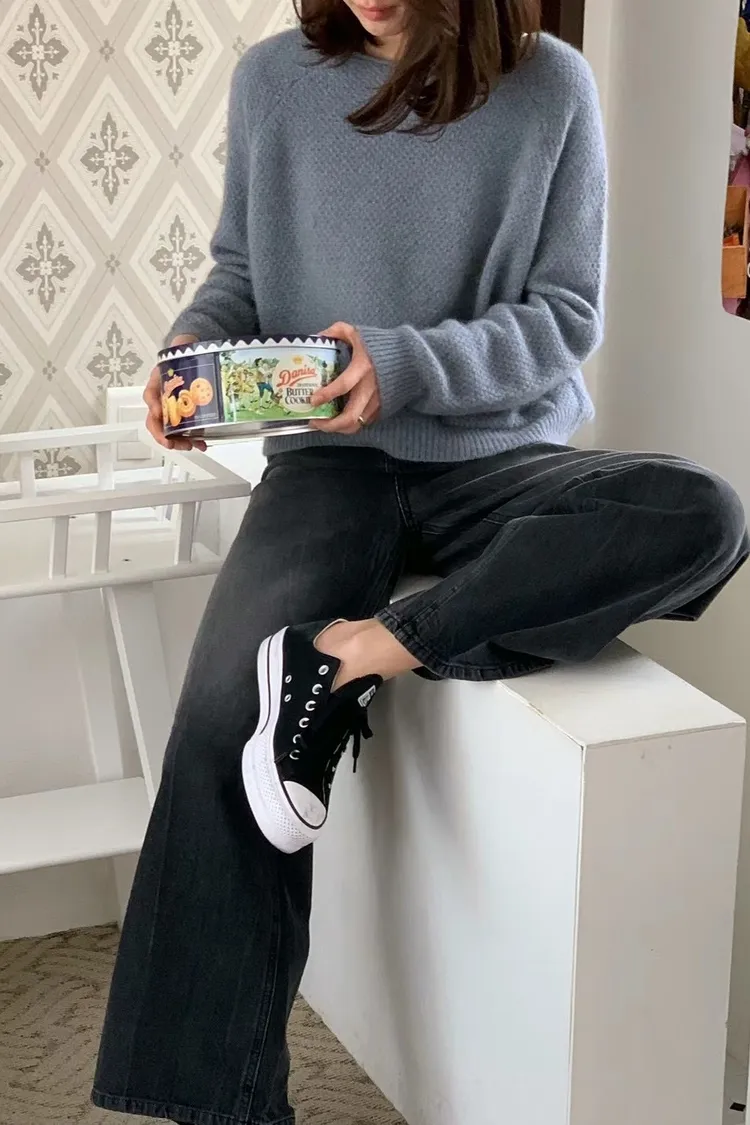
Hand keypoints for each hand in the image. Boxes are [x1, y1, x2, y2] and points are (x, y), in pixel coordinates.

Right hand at [144, 334, 206, 450]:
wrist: (195, 355)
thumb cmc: (182, 354)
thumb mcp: (176, 350)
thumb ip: (177, 349)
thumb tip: (181, 344)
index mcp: (157, 387)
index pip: (150, 402)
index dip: (154, 414)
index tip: (162, 420)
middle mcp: (162, 401)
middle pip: (157, 424)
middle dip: (166, 437)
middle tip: (176, 444)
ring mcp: (174, 410)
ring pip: (171, 432)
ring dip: (180, 442)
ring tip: (194, 445)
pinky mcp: (188, 416)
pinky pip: (187, 431)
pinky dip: (195, 439)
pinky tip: (203, 442)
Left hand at [309, 322, 380, 433]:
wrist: (409, 356)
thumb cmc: (381, 344)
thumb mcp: (357, 332)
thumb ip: (336, 331)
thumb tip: (317, 337)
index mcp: (363, 367)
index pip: (343, 386)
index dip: (326, 395)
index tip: (313, 400)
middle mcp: (371, 388)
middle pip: (350, 416)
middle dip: (329, 425)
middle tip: (314, 422)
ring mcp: (378, 401)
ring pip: (356, 424)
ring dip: (338, 428)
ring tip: (324, 424)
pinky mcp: (383, 408)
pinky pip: (364, 422)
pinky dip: (350, 424)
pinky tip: (340, 420)